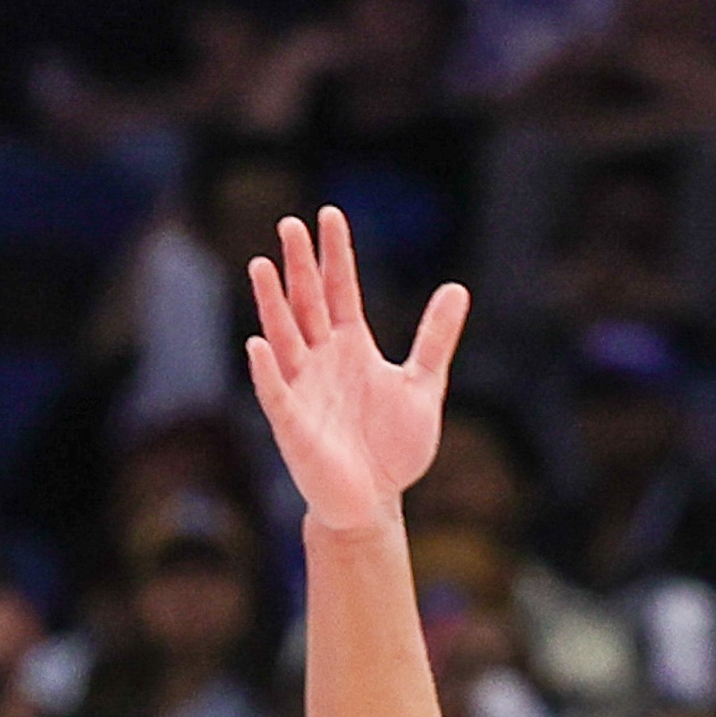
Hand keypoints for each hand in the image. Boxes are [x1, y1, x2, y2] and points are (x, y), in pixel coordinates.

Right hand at [244, 207, 468, 537]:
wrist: (374, 501)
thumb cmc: (393, 448)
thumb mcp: (424, 384)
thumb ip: (435, 338)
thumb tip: (457, 288)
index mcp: (352, 347)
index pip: (340, 290)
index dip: (335, 255)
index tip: (329, 215)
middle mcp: (321, 360)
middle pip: (307, 303)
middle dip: (299, 265)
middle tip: (290, 224)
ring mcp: (302, 388)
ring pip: (284, 336)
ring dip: (273, 303)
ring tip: (262, 265)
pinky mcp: (292, 424)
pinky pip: (276, 392)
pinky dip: (267, 368)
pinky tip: (258, 342)